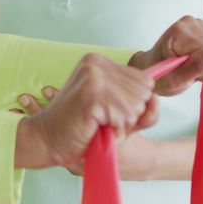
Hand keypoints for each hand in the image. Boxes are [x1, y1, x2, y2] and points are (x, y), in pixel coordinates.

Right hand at [14, 54, 157, 169]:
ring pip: (136, 107)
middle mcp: (96, 63)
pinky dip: (114, 131)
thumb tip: (155, 100)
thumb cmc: (83, 129)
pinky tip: (95, 128)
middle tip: (101, 120)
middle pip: (144, 93)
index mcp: (100, 62)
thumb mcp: (121, 117)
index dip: (132, 105)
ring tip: (97, 125)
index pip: (145, 82)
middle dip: (128, 115)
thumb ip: (145, 111)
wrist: (47, 140)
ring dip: (121, 125)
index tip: (107, 111)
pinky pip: (124, 118)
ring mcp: (92, 77)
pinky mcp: (90, 95)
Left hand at [130, 16, 202, 95]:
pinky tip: (198, 61)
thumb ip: (198, 66)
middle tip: (188, 71)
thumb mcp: (176, 79)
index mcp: (181, 31)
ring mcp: (202, 24)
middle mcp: (192, 22)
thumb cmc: (160, 76)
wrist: (154, 67)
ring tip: (191, 66)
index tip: (188, 73)